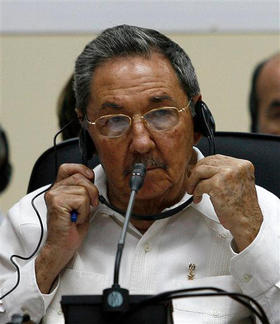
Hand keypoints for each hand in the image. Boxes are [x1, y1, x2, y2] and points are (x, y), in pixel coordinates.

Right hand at [35, 163, 98, 292]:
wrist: (62, 246)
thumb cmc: (72, 228)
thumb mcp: (81, 204)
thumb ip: (83, 189)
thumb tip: (92, 177)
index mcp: (59, 188)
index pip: (69, 168)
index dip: (82, 170)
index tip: (90, 179)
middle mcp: (54, 190)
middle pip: (81, 177)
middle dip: (92, 192)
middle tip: (87, 207)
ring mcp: (54, 196)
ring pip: (84, 190)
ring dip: (87, 206)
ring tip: (78, 215)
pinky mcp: (56, 203)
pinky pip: (81, 200)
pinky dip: (84, 212)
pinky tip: (75, 219)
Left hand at [187, 155, 262, 250]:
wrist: (247, 222)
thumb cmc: (241, 207)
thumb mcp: (237, 182)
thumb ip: (224, 172)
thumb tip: (203, 167)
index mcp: (243, 165)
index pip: (217, 158)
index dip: (204, 166)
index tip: (198, 174)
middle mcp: (236, 167)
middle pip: (207, 162)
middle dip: (196, 173)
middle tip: (192, 183)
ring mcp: (227, 174)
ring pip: (200, 170)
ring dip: (193, 181)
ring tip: (193, 191)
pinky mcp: (218, 184)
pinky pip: (199, 185)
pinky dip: (196, 192)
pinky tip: (198, 198)